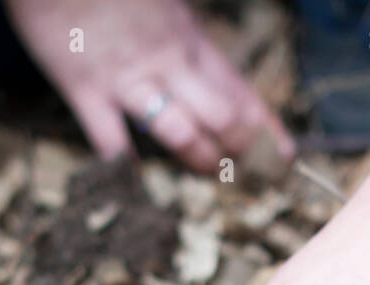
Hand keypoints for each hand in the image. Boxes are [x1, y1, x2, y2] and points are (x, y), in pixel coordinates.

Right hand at [4, 0, 292, 172]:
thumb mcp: (165, 6)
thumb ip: (185, 40)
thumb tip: (206, 76)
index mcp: (189, 40)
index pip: (238, 90)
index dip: (265, 127)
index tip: (283, 156)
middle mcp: (167, 63)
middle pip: (221, 117)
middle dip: (240, 148)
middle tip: (244, 171)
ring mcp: (128, 80)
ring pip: (180, 132)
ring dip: (199, 158)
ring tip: (208, 171)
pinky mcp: (85, 90)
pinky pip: (110, 139)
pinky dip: (123, 166)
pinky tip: (133, 183)